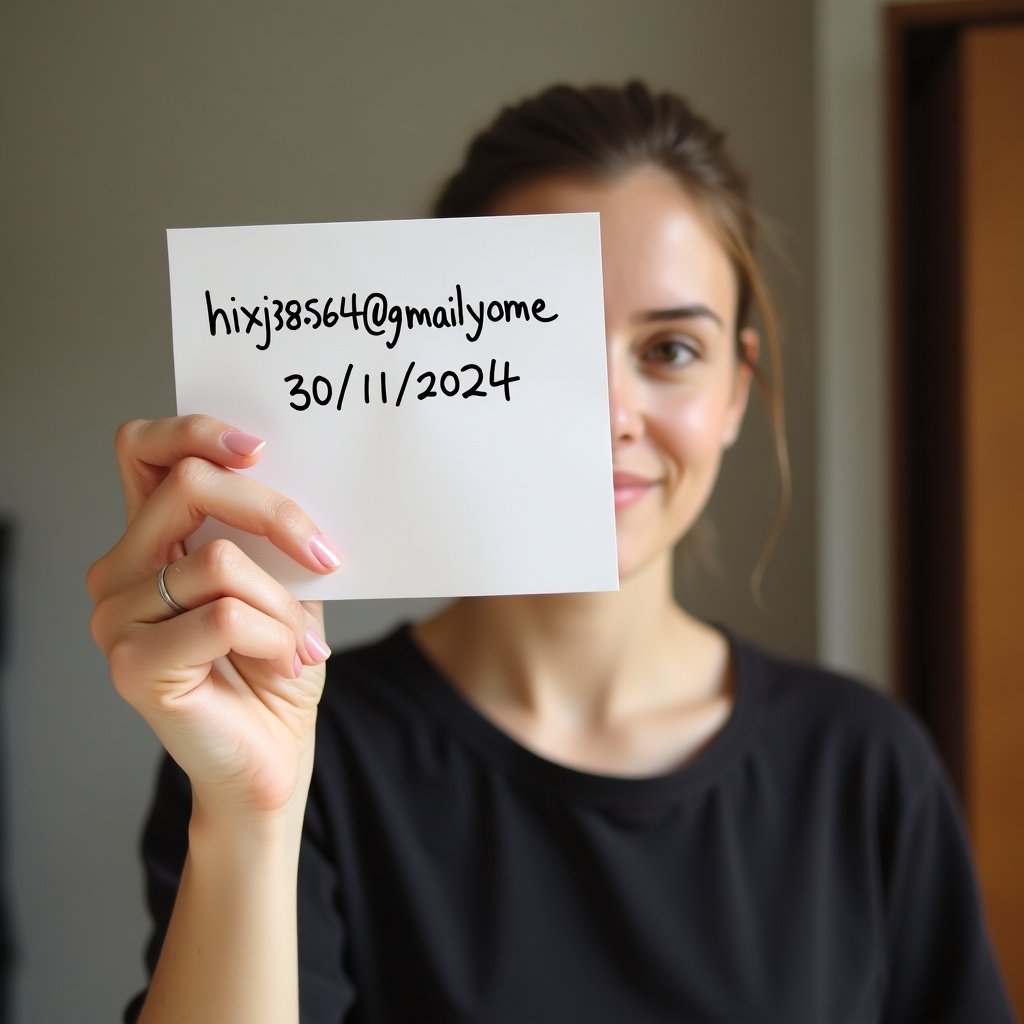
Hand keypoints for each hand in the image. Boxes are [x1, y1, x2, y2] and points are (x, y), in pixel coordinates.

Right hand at [87, 416, 341, 829]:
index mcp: (151, 543)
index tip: (258, 448)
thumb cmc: (276, 665)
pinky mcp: (132, 665)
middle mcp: (119, 573)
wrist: (272, 758)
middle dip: (276, 514)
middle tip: (324, 556)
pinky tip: (287, 664)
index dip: (194, 431)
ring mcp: (116, 619)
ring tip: (300, 643)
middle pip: (188, 485)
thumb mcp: (283, 581)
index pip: (141, 450)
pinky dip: (275, 638)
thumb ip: (268, 531)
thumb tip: (293, 471)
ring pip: (219, 559)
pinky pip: (225, 616)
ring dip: (283, 603)